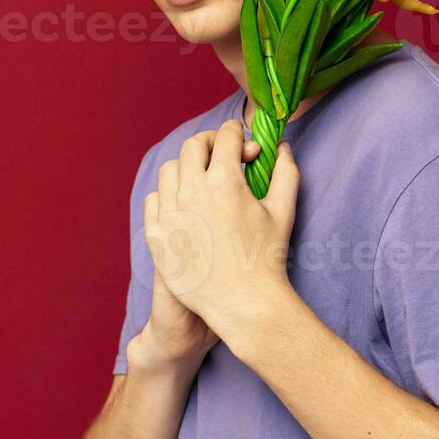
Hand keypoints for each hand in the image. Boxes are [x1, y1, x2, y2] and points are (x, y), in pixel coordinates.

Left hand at [134, 130, 267, 370]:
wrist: (242, 303)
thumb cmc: (266, 257)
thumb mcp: (283, 210)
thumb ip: (285, 171)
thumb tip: (281, 146)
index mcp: (224, 180)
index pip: (225, 137)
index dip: (237, 135)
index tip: (244, 145)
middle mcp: (192, 191)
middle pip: (193, 146)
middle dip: (210, 143)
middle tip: (223, 154)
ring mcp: (170, 213)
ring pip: (170, 170)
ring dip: (188, 167)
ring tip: (202, 179)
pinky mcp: (156, 235)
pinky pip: (154, 200)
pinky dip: (167, 194)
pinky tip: (182, 203)